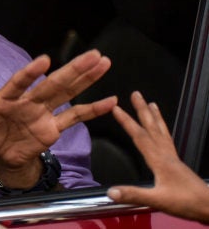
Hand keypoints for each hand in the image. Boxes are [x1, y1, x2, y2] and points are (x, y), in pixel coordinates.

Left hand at [0, 49, 116, 187]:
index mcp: (6, 98)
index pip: (19, 82)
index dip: (31, 72)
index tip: (44, 60)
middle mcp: (27, 101)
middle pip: (53, 83)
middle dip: (73, 69)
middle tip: (92, 54)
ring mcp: (42, 113)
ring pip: (67, 93)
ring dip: (85, 78)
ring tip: (103, 62)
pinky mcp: (52, 128)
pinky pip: (74, 118)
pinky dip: (92, 110)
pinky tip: (109, 101)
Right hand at [107, 91, 208, 223]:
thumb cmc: (187, 202)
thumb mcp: (157, 200)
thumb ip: (133, 194)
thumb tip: (110, 191)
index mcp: (159, 160)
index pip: (139, 136)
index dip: (126, 121)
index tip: (115, 108)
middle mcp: (166, 155)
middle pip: (152, 127)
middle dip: (142, 110)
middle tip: (136, 94)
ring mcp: (173, 158)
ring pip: (162, 132)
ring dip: (154, 117)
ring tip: (151, 104)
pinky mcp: (177, 164)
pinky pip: (167, 140)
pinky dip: (162, 131)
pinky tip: (161, 132)